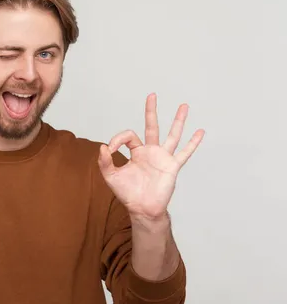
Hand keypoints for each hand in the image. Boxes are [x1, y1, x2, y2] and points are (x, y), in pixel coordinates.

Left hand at [97, 93, 204, 223]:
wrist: (142, 208)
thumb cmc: (127, 193)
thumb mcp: (111, 177)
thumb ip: (104, 162)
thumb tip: (103, 147)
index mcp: (136, 152)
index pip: (128, 136)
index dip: (117, 139)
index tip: (110, 149)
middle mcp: (150, 151)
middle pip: (151, 126)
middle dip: (151, 111)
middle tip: (152, 95)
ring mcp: (162, 158)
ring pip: (172, 135)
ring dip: (178, 120)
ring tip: (184, 105)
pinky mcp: (172, 166)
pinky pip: (184, 153)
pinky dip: (193, 143)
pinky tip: (200, 132)